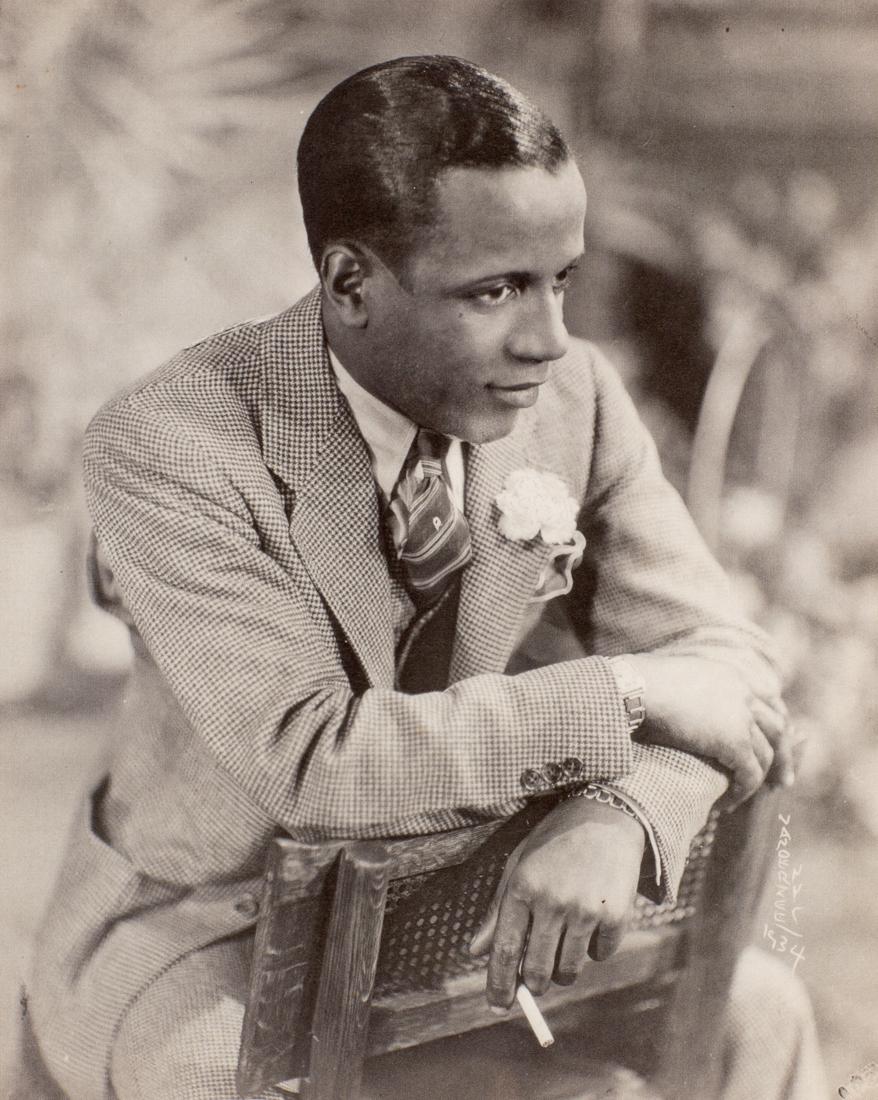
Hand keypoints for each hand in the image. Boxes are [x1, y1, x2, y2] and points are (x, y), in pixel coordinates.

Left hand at [468, 796, 644, 1007]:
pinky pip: (600, 955)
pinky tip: (592, 919)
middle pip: (537, 970)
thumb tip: (475, 952)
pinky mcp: (615, 915)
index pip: (504, 950)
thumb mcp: (518, 866)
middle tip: (536, 978)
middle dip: (533, 983)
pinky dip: (594, 948)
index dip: (499, 984)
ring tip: (565, 940)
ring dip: (563, 968)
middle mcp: (552, 901)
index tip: (497, 1005)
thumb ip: (497, 910)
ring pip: (569, 970)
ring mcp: (585, 909)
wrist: (605, 816)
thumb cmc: (554, 843)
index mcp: (522, 887)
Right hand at [628, 654, 794, 809]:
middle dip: (783, 754)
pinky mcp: (734, 742)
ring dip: (765, 778)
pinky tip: (726, 803)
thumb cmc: (635, 684)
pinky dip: (742, 792)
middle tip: (782, 778)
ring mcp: (741, 716)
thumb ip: (686, 691)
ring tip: (755, 795)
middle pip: (777, 726)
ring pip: (767, 754)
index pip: (765, 698)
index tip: (771, 741)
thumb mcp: (669, 680)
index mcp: (727, 674)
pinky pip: (750, 775)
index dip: (772, 722)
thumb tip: (671, 702)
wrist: (632, 688)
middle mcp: (742, 691)